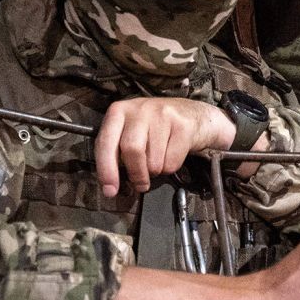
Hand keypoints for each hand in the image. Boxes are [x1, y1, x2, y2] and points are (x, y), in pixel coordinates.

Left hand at [95, 97, 234, 195]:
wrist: (193, 115)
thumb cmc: (157, 127)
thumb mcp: (132, 132)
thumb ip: (118, 151)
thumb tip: (111, 185)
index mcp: (119, 111)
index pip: (105, 142)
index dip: (106, 170)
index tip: (109, 190)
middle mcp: (140, 109)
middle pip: (131, 150)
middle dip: (136, 174)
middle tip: (141, 184)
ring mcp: (162, 114)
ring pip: (153, 160)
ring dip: (156, 170)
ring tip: (159, 159)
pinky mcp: (182, 125)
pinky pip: (172, 161)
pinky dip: (171, 167)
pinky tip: (172, 154)